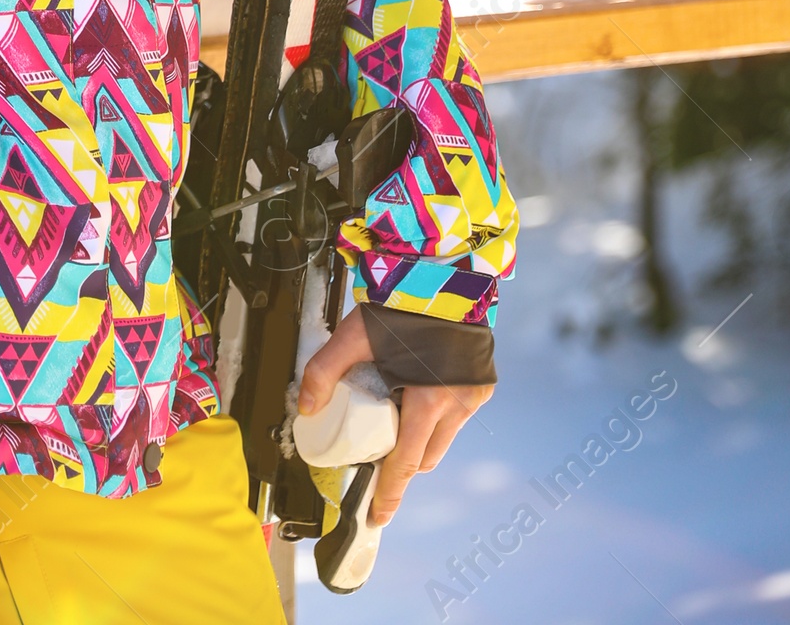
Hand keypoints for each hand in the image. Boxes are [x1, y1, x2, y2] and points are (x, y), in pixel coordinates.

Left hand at [297, 305, 492, 526]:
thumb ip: (325, 370)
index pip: (405, 464)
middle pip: (424, 457)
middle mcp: (456, 404)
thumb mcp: (355, 335)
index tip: (378, 515)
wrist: (445, 274)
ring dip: (420, 440)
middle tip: (378, 454)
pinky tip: (419, 397)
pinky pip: (457, 417)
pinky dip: (437, 418)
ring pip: (443, 440)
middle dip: (401, 464)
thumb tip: (306, 406)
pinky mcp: (483, 385)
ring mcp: (474, 397)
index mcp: (428, 400)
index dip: (390, 494)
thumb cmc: (403, 304)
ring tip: (397, 419)